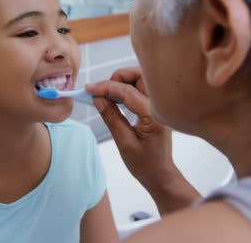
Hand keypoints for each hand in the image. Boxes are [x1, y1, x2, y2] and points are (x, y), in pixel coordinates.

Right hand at [86, 67, 199, 213]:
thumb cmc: (145, 164)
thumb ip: (111, 117)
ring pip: (141, 80)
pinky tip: (115, 100)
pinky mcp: (155, 108)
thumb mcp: (124, 143)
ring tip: (106, 96)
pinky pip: (141, 90)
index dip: (106, 87)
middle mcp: (159, 107)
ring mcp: (159, 106)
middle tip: (102, 91)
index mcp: (154, 116)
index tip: (89, 89)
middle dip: (119, 77)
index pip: (128, 91)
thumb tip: (98, 98)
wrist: (161, 175)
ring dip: (122, 83)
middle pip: (140, 76)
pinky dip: (127, 90)